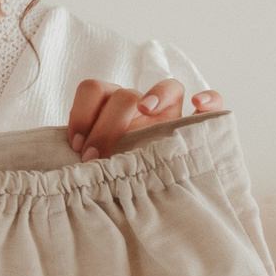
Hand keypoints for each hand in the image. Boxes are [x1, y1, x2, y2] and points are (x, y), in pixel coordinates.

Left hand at [67, 79, 224, 159]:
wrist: (154, 188)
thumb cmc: (116, 172)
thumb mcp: (96, 163)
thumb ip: (84, 156)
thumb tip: (63, 168)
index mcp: (112, 107)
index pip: (93, 89)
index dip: (81, 113)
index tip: (75, 144)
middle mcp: (142, 105)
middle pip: (124, 96)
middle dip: (106, 126)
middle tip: (93, 157)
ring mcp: (173, 113)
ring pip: (168, 87)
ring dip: (155, 96)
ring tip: (147, 110)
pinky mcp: (200, 125)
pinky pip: (213, 102)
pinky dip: (210, 99)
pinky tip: (200, 105)